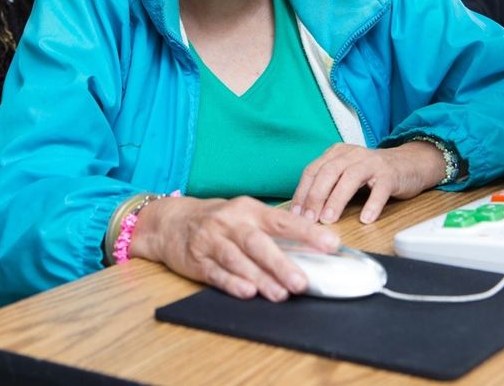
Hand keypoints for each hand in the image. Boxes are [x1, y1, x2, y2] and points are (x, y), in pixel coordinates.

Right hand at [130, 195, 339, 301]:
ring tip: (280, 294)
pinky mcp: (197, 259)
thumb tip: (313, 248)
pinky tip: (247, 292)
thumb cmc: (220, 221)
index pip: (282, 220)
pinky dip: (232, 282)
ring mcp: (212, 240)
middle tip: (302, 282)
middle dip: (281, 263)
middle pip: (258, 242)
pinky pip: (216, 272)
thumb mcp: (245, 216)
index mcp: (250, 209)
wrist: (172, 221)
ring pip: (238, 259)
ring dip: (260, 277)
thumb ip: (273, 230)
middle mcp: (231, 222)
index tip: (331, 243)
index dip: (307, 232)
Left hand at [290, 141, 444, 224]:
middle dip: (315, 196)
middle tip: (308, 219)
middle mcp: (352, 154)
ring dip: (337, 200)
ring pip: (350, 178)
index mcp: (337, 153)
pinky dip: (372, 205)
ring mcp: (372, 163)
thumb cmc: (372, 173)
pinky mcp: (390, 175)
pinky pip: (380, 190)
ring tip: (328, 219)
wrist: (409, 163)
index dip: (302, 192)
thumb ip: (328, 184)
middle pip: (328, 172)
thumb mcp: (346, 172)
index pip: (313, 170)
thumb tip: (304, 211)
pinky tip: (365, 219)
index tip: (295, 213)